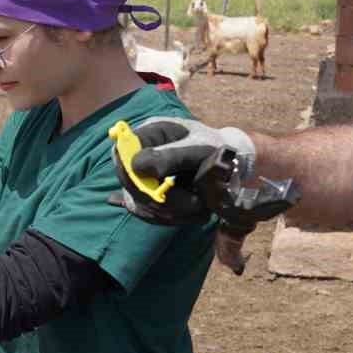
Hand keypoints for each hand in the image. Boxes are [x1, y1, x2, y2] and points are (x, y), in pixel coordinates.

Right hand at [109, 117, 254, 225]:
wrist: (230, 163)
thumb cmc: (215, 148)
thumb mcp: (199, 148)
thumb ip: (170, 155)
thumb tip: (138, 166)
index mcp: (148, 133)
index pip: (122, 153)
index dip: (133, 173)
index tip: (163, 190)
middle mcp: (138, 154)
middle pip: (130, 183)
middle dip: (163, 200)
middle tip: (197, 204)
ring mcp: (139, 177)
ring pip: (138, 204)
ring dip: (171, 213)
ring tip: (202, 210)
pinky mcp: (145, 196)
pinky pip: (147, 214)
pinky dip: (171, 218)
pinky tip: (194, 213)